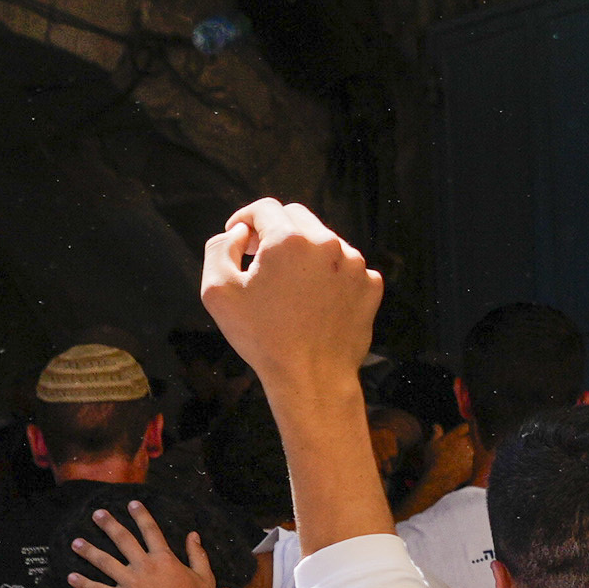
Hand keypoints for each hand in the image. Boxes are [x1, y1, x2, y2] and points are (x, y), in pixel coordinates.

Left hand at [68, 497, 230, 587]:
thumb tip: (193, 535)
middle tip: (97, 514)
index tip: (131, 504)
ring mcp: (132, 584)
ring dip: (89, 551)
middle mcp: (145, 567)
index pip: (150, 530)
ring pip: (105, 562)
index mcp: (165, 558)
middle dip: (108, 525)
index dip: (141, 515)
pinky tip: (71, 577)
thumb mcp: (204, 575)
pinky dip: (84, 584)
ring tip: (76, 542)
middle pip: (123, 540)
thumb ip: (197, 553)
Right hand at [199, 198, 383, 390]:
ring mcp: (354, 264)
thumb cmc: (263, 339)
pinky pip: (345, 267)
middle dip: (275, 230)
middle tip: (259, 256)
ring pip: (323, 241)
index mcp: (290, 240)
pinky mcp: (370, 285)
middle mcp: (327, 244)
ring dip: (304, 252)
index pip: (265, 208)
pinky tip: (314, 300)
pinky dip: (329, 275)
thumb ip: (220, 248)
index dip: (246, 219)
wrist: (312, 378)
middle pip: (296, 217)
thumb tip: (238, 233)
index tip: (240, 237)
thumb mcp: (218, 291)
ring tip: (288, 285)